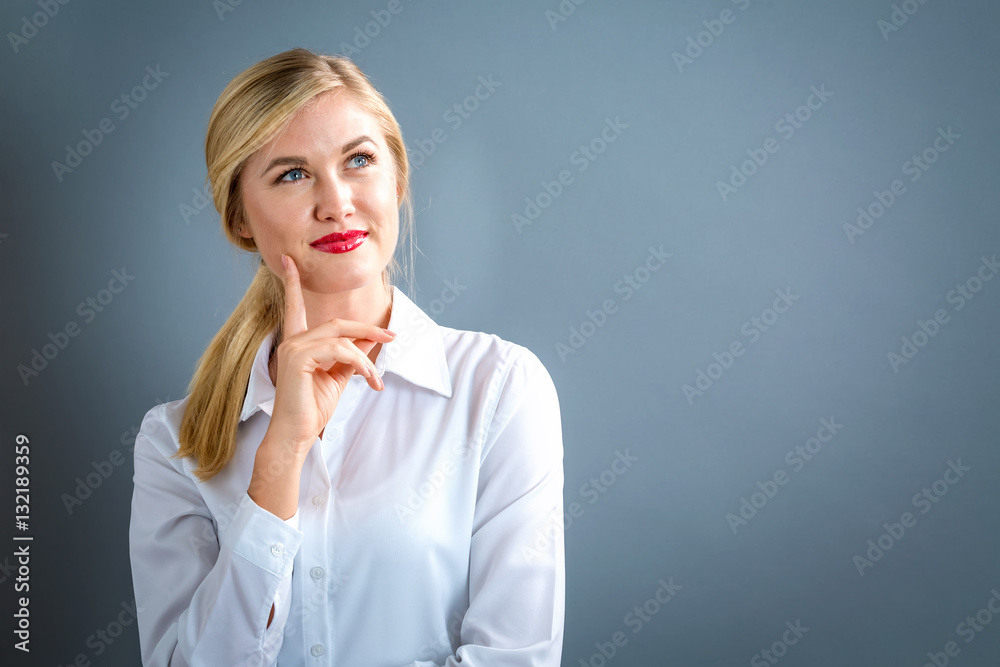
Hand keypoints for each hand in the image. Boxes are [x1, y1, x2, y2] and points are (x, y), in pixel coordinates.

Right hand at [265, 253, 395, 455]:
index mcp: (297, 343)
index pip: (295, 307)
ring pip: (341, 338)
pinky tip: (368, 379)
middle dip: (367, 329)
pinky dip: (359, 362)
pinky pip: (339, 350)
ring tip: (376, 380)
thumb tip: (370, 338)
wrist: (297, 435)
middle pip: (337, 323)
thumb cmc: (312, 408)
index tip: (289, 260)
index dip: (294, 283)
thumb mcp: (338, 376)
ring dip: (366, 357)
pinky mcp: (298, 358)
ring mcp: (293, 348)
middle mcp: (292, 341)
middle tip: (392, 338)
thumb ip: (350, 354)